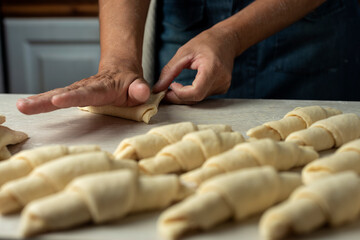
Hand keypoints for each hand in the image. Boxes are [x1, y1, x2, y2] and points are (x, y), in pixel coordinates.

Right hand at [16, 62, 149, 114]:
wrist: (120, 71)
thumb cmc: (130, 83)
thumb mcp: (138, 85)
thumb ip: (139, 89)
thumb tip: (142, 92)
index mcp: (103, 88)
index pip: (87, 93)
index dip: (72, 97)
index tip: (58, 100)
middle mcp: (86, 87)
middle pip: (64, 93)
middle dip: (45, 100)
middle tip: (26, 106)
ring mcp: (77, 89)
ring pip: (56, 94)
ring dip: (38, 101)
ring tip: (22, 107)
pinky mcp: (72, 93)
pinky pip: (55, 97)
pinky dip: (40, 101)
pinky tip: (27, 106)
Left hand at [153, 26, 236, 103]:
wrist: (227, 40)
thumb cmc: (206, 42)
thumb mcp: (184, 52)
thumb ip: (170, 71)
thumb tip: (157, 88)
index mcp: (213, 68)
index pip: (196, 92)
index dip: (180, 93)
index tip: (171, 85)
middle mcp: (221, 80)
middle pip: (196, 98)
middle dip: (178, 97)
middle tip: (165, 91)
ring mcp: (223, 86)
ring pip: (199, 99)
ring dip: (184, 95)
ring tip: (174, 86)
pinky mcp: (222, 89)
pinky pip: (203, 96)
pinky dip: (192, 93)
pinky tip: (187, 86)